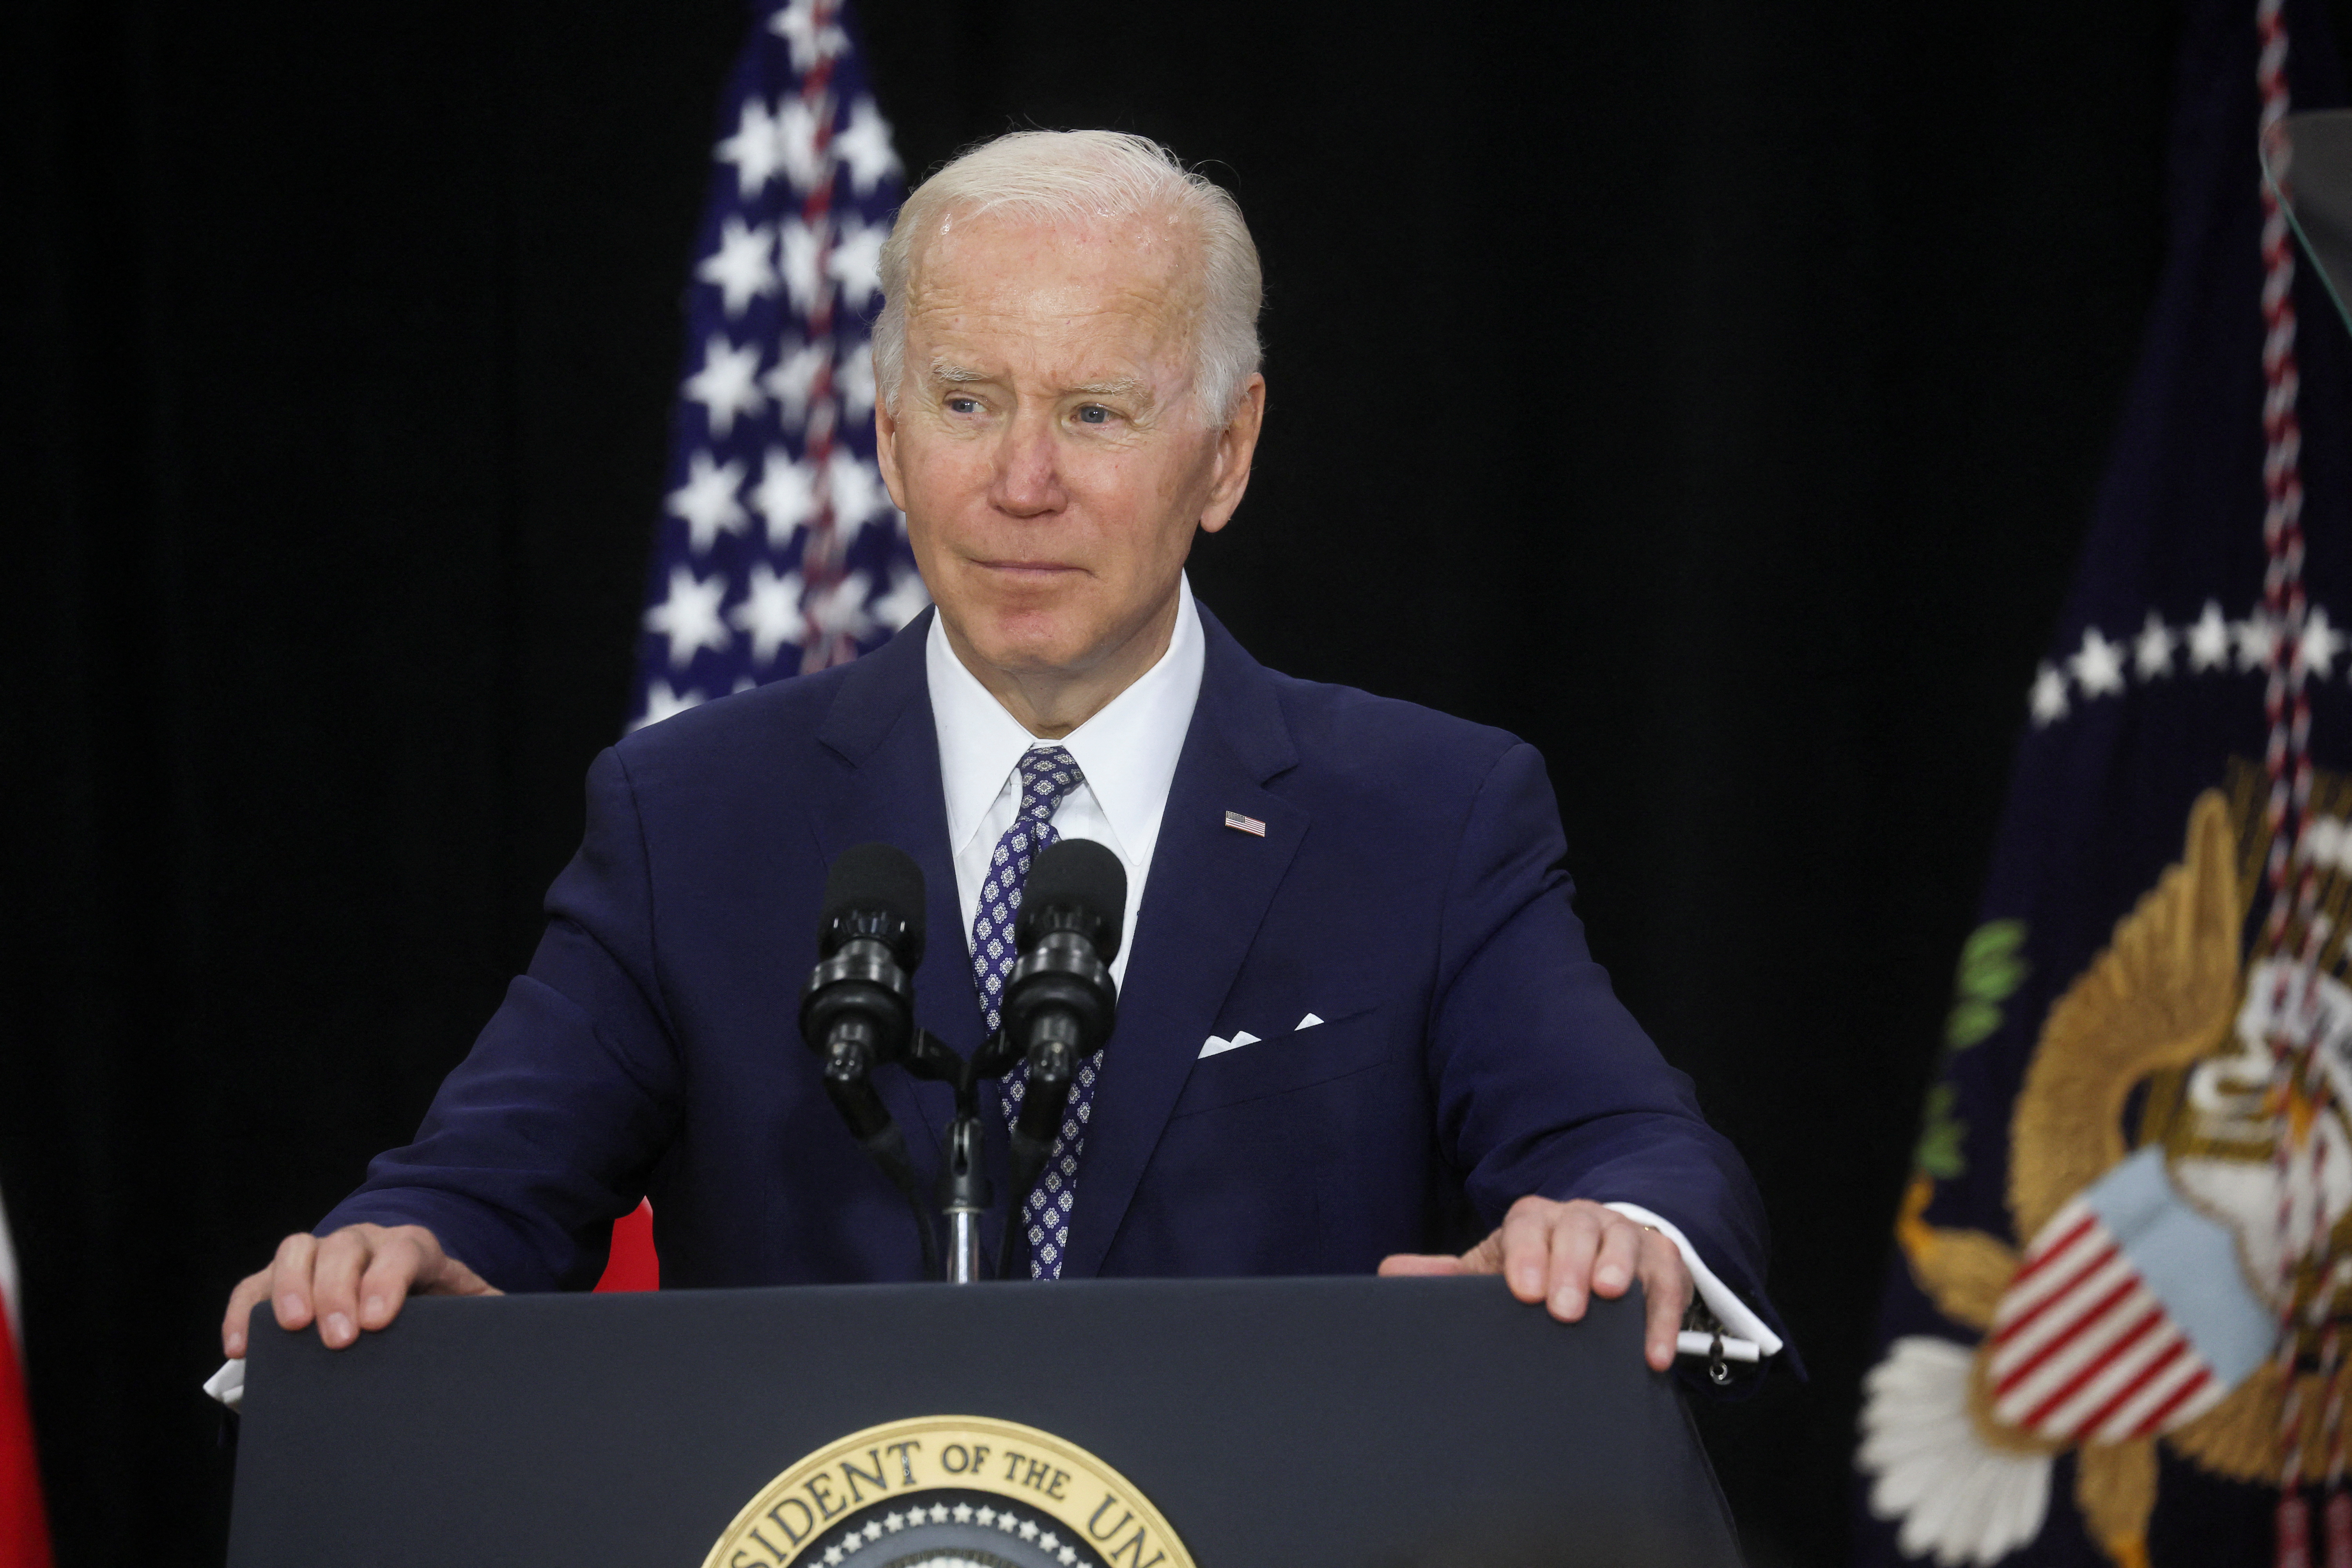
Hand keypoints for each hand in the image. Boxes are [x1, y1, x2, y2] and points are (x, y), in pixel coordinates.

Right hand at [220, 1223, 499, 1356]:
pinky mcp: (285, 1278)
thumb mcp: (470, 1303)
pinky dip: (246, 1310)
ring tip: (288, 1332)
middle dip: (337, 1291)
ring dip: (289, 1290)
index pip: (403, 1251)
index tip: (379, 1320)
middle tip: (338, 1338)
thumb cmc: (437, 1299)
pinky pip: (256, 1283)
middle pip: (345, 1248)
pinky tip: (240, 1347)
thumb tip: (517, 1336)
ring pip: (297, 1252)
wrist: (408, 1278)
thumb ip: (491, 1313)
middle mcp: (365, 1242)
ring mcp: (322, 1255)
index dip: (388, 1281)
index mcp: (414, 1248)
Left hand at [1378, 1197, 1692, 1369]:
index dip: (1525, 1254)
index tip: (1522, 1291)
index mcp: (1535, 1218)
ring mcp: (1625, 1237)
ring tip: (1614, 1300)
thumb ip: (1448, 1276)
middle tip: (1564, 1309)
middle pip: (1579, 1229)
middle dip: (1571, 1266)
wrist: (1590, 1259)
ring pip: (1629, 1243)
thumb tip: (1391, 1273)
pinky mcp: (1663, 1263)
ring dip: (1623, 1272)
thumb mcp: (1493, 1270)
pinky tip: (1653, 1352)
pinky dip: (1665, 1316)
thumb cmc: (1535, 1269)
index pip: (1527, 1223)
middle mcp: (1582, 1219)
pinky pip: (1669, 1282)